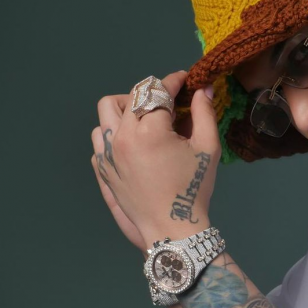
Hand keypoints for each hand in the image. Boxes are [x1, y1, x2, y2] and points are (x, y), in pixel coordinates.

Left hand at [91, 71, 219, 253]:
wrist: (171, 228)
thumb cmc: (193, 188)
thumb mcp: (207, 148)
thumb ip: (204, 113)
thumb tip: (202, 88)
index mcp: (150, 131)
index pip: (159, 91)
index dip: (174, 81)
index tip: (184, 79)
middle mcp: (122, 137)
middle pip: (130, 95)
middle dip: (152, 92)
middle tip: (170, 102)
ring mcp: (107, 153)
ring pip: (106, 112)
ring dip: (126, 108)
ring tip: (146, 119)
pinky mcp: (101, 167)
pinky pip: (100, 137)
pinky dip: (114, 131)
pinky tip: (134, 141)